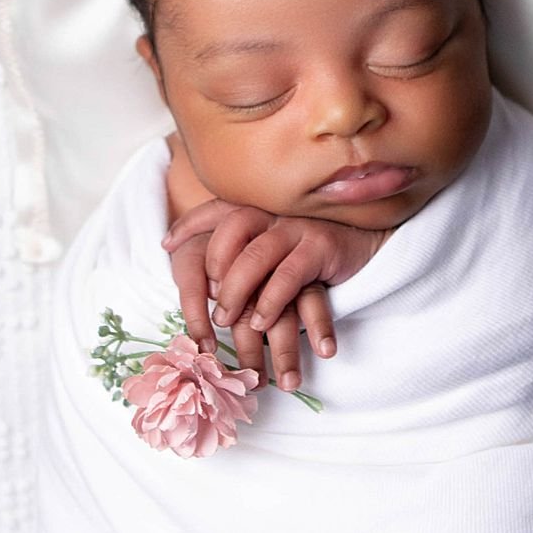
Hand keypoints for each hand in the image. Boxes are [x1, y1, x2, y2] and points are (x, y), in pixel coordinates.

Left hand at [160, 200, 392, 391]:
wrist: (366, 246)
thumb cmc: (311, 254)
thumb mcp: (272, 253)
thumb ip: (243, 261)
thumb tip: (206, 289)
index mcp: (258, 211)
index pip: (216, 209)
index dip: (189, 224)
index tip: (167, 246)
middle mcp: (274, 213)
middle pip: (231, 229)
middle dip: (216, 270)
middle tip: (213, 311)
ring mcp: (296, 228)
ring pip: (256, 257)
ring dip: (239, 292)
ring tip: (233, 323)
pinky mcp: (320, 247)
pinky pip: (289, 275)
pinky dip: (272, 301)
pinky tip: (263, 322)